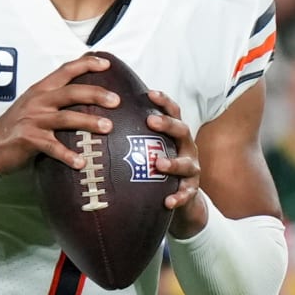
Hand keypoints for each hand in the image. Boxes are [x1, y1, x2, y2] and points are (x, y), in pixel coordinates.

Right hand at [0, 54, 118, 175]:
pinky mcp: (30, 140)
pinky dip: (68, 156)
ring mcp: (34, 120)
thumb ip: (55, 97)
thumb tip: (86, 96)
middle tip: (116, 100)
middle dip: (96, 94)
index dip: (86, 64)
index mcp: (41, 89)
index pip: (66, 70)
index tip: (106, 64)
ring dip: (89, 122)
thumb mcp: (35, 104)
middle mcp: (38, 101)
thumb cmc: (18, 125)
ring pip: (67, 118)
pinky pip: (53, 148)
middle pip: (71, 92)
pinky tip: (82, 162)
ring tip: (108, 127)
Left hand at [146, 90, 204, 238]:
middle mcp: (187, 147)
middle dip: (167, 124)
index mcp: (176, 133)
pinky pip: (187, 193)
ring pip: (186, 164)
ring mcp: (191, 168)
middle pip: (182, 130)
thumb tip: (103, 117)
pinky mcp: (192, 189)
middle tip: (150, 121)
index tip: (149, 93)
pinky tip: (168, 202)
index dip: (163, 101)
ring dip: (173, 163)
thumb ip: (136, 134)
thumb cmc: (158, 164)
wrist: (180, 194)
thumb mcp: (152, 147)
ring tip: (159, 164)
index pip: (173, 112)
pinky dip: (179, 197)